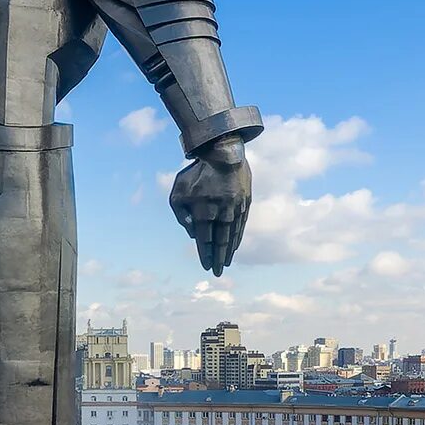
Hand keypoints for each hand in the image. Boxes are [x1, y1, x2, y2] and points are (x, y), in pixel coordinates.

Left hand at [169, 134, 251, 274]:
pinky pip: (241, 224)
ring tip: (225, 263)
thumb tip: (193, 234)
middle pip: (220, 242)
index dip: (205, 255)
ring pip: (232, 234)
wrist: (223, 151)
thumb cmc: (196, 171)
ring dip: (228, 250)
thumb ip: (180, 214)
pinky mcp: (246, 202)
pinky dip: (238, 236)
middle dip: (217, 259)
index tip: (205, 267)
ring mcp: (235, 208)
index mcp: (204, 211)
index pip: (204, 240)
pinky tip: (235, 245)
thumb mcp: (178, 191)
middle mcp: (222, 213)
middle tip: (217, 273)